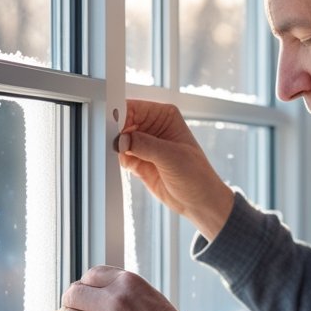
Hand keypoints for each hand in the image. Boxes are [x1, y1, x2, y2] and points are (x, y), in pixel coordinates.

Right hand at [116, 100, 234, 241]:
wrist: (198, 202)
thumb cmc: (196, 175)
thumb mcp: (172, 157)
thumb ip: (145, 145)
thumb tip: (122, 139)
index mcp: (164, 116)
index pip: (135, 108)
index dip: (121, 114)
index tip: (112, 125)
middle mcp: (153, 127)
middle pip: (123, 122)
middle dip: (116, 133)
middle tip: (116, 145)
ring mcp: (144, 145)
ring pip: (120, 140)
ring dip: (118, 148)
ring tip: (128, 158)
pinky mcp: (138, 161)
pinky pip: (121, 156)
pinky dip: (120, 161)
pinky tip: (131, 167)